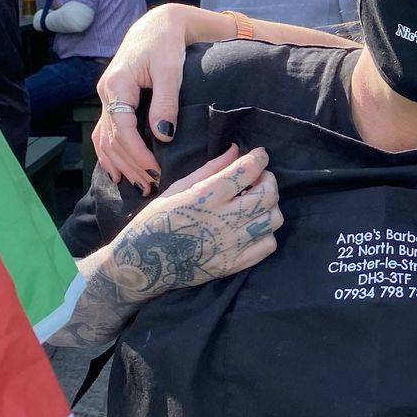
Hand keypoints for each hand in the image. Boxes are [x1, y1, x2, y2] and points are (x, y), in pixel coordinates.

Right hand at [94, 4, 191, 193]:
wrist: (157, 26)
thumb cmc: (166, 45)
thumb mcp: (170, 72)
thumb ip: (165, 103)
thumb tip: (163, 137)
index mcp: (117, 85)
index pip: (122, 128)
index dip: (137, 153)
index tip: (155, 170)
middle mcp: (105, 93)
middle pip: (112, 138)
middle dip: (131, 165)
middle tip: (152, 185)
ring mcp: (106, 97)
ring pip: (105, 138)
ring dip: (119, 164)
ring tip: (137, 185)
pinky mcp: (112, 100)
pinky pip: (104, 132)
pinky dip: (109, 154)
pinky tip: (116, 172)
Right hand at [104, 145, 281, 299]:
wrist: (143, 265)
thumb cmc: (155, 221)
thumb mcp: (176, 189)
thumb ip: (210, 170)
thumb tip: (236, 151)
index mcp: (205, 197)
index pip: (245, 172)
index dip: (259, 159)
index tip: (260, 155)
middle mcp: (222, 220)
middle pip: (267, 194)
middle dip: (269, 180)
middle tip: (259, 178)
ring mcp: (231, 245)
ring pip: (273, 219)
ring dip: (270, 206)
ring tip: (256, 203)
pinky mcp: (234, 264)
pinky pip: (268, 245)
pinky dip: (266, 232)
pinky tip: (252, 226)